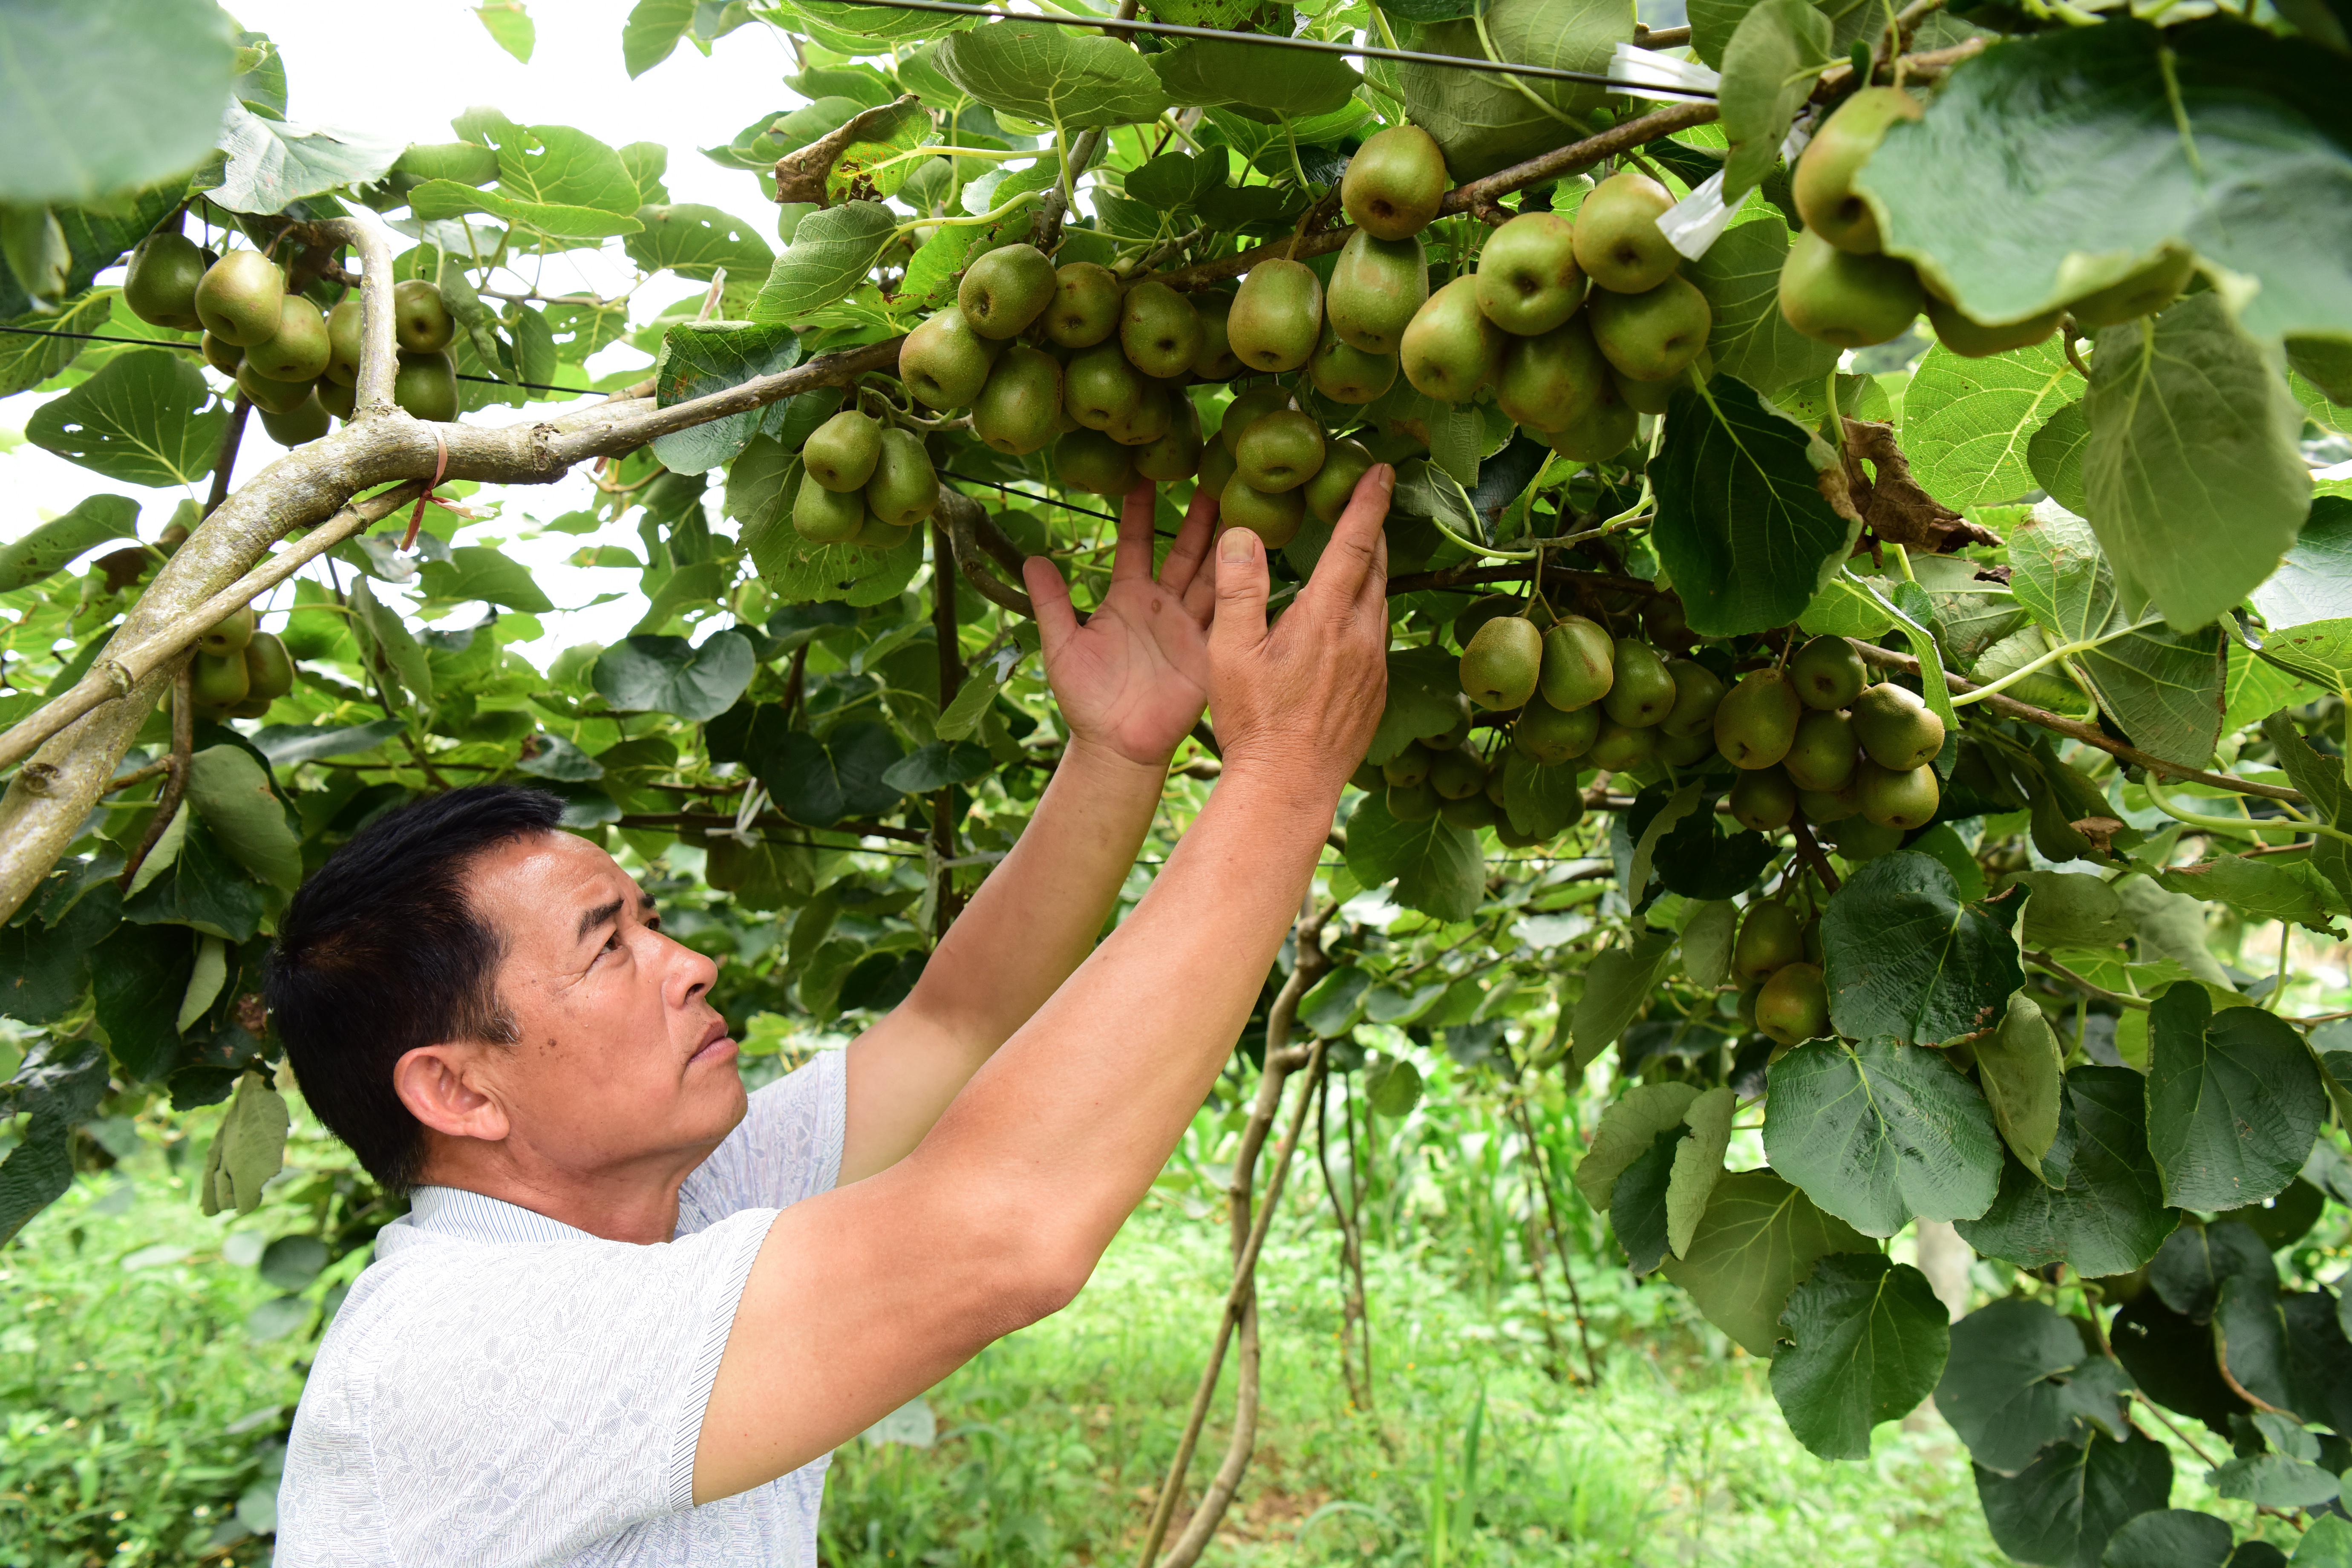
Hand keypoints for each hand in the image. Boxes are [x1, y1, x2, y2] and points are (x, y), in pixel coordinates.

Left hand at [1022, 482, 1218, 768]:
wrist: (1116, 747)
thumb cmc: (1086, 700)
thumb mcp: (1062, 647)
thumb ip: (1052, 604)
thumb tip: (1031, 559)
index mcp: (1127, 598)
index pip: (1136, 542)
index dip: (1139, 509)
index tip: (1144, 471)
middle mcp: (1163, 605)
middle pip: (1186, 549)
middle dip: (1200, 513)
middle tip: (1214, 470)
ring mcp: (1190, 626)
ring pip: (1215, 574)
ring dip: (1230, 541)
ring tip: (1246, 502)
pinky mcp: (1211, 651)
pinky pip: (1232, 615)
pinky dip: (1246, 587)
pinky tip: (1261, 558)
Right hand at [1205, 464, 1393, 790]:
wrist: (1288, 787)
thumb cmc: (1254, 722)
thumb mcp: (1231, 652)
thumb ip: (1239, 589)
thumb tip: (1242, 532)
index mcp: (1326, 617)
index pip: (1356, 544)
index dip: (1369, 503)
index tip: (1382, 470)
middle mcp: (1361, 636)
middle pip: (1377, 569)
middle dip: (1373, 532)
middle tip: (1368, 503)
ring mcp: (1374, 667)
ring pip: (1381, 604)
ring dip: (1372, 574)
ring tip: (1359, 556)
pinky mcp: (1376, 693)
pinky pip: (1377, 639)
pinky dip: (1367, 615)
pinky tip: (1348, 623)